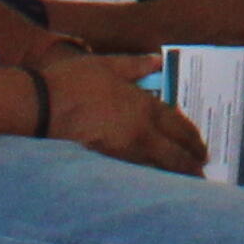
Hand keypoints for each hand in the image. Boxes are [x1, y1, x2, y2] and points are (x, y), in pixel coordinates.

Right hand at [37, 51, 207, 175]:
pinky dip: (148, 178)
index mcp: (143, 106)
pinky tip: (150, 184)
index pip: (177, 125)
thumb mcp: (106, 65)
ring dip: (172, 176)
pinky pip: (135, 173)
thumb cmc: (72, 81)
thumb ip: (134, 66)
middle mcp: (139, 132)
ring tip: (184, 184)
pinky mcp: (106, 164)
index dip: (193, 139)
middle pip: (173, 153)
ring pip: (156, 167)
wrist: (41, 107)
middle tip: (202, 174)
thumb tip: (156, 59)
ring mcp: (123, 151)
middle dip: (190, 164)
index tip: (202, 151)